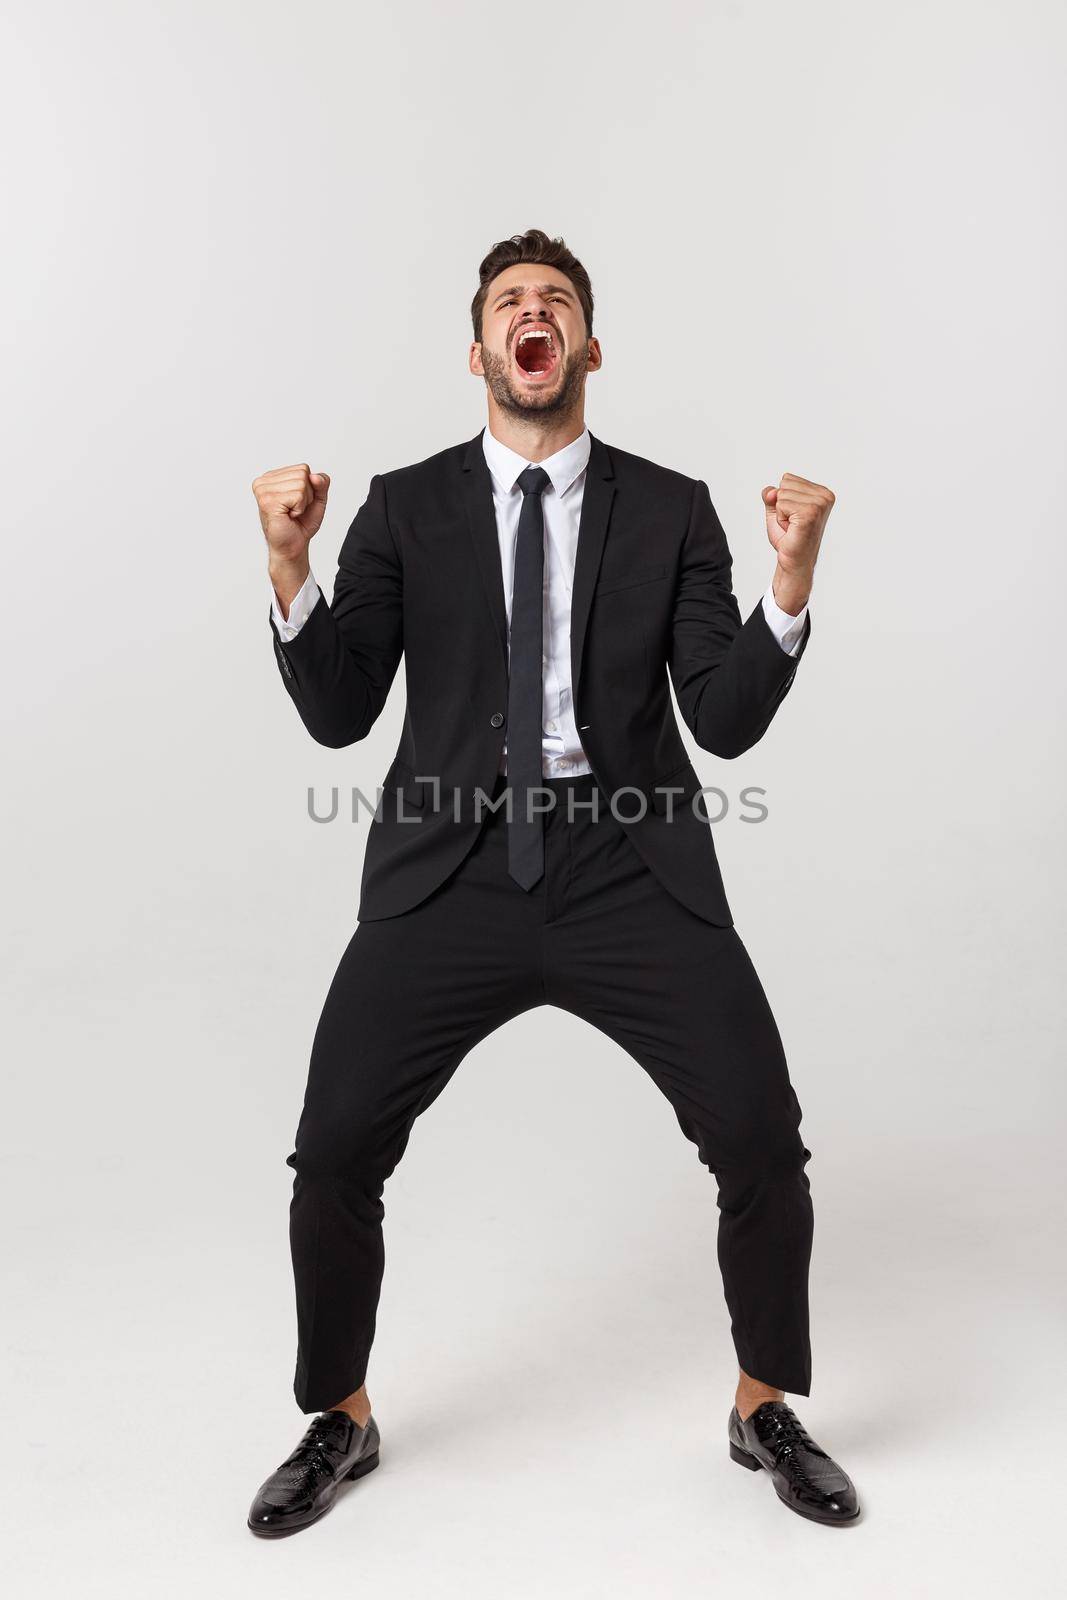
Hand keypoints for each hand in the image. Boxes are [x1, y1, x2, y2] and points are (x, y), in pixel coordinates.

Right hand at [252, 463, 330, 563]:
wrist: (293, 546)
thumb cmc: (301, 523)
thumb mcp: (317, 499)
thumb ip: (321, 483)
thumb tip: (314, 476)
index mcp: (272, 477)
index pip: (303, 468)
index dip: (309, 488)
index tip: (297, 502)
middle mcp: (264, 481)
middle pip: (303, 474)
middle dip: (307, 495)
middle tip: (295, 509)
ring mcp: (263, 490)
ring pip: (301, 483)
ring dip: (302, 503)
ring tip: (291, 513)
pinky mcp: (267, 501)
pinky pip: (297, 495)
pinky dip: (299, 509)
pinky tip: (288, 516)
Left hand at [761, 472, 834, 614]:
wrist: (793, 560)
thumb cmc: (788, 537)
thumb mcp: (776, 510)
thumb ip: (771, 495)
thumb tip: (771, 492)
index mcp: (822, 492)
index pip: (788, 478)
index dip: (783, 499)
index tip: (793, 516)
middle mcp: (824, 496)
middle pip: (784, 484)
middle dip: (781, 506)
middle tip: (792, 523)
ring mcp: (819, 504)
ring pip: (781, 494)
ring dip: (781, 513)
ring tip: (792, 527)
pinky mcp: (810, 513)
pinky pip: (781, 504)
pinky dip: (780, 519)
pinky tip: (791, 529)